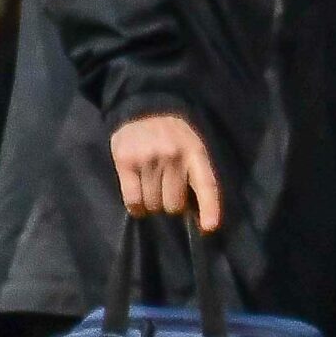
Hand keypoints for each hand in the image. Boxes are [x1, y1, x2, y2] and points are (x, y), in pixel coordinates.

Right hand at [109, 113, 222, 231]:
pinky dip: (136, 207)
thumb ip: (196, 174)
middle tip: (167, 195)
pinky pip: (133, 199)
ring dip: (152, 206)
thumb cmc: (174, 135)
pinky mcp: (125, 162)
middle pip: (174, 203)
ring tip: (152, 191)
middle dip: (171, 206)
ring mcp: (148, 159)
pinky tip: (138, 201)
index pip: (206, 184)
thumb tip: (196, 212)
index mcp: (195, 152)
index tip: (209, 228)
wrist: (145, 109)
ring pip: (153, 204)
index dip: (210, 208)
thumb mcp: (193, 147)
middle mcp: (173, 156)